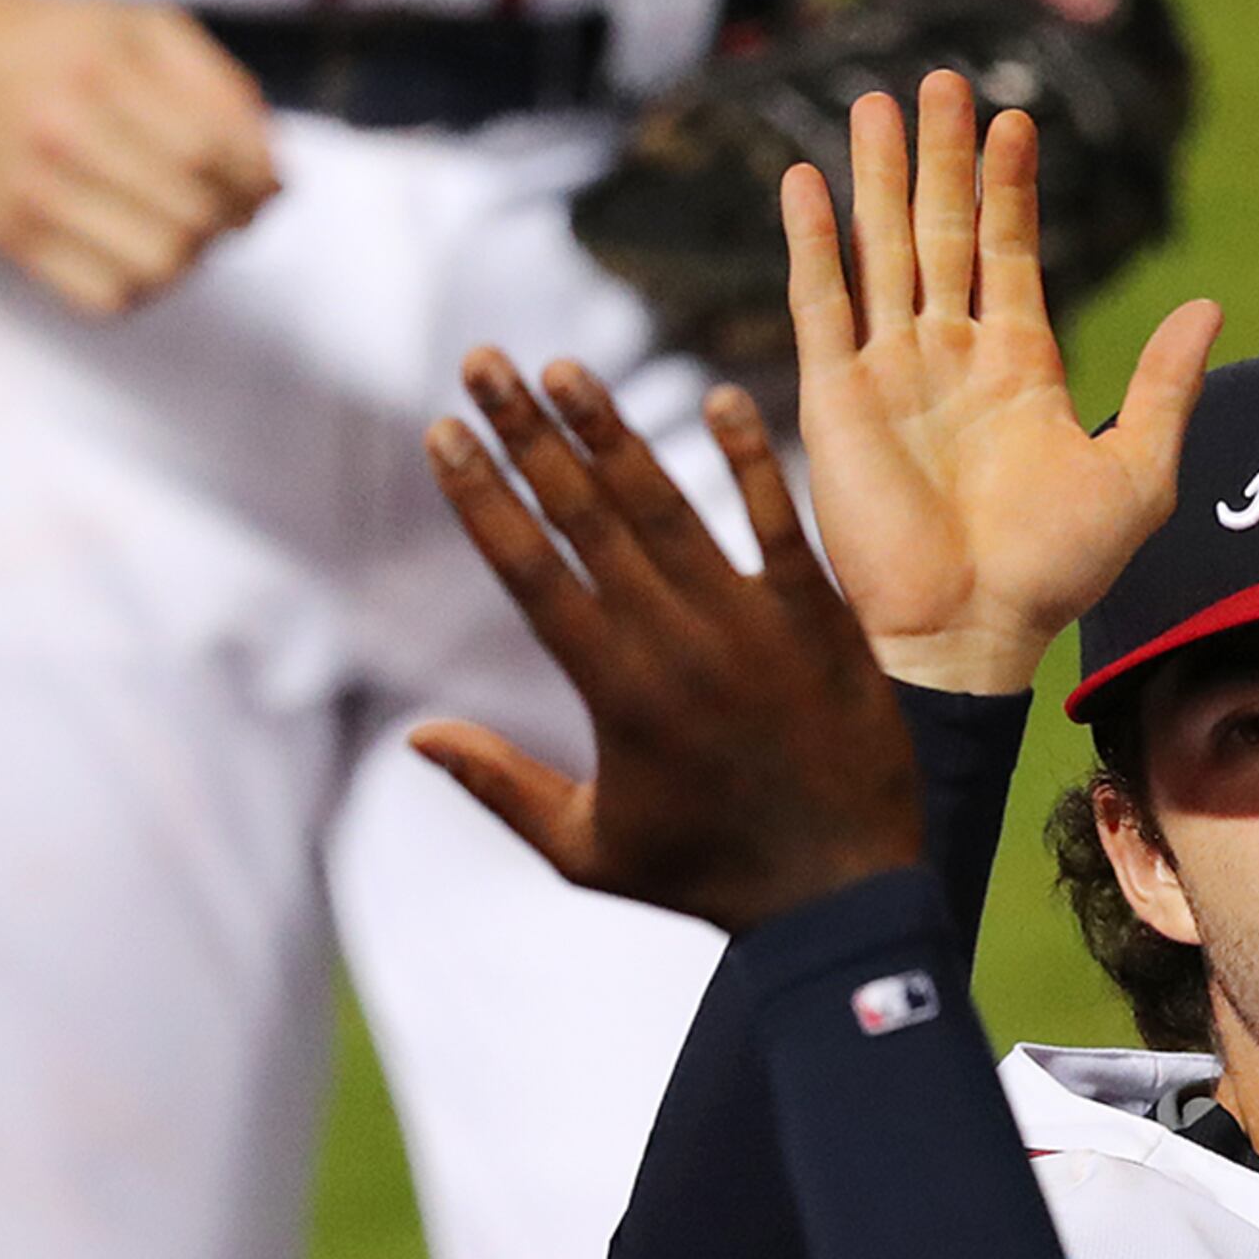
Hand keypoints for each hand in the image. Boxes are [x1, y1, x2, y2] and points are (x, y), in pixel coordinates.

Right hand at [0, 0, 276, 318]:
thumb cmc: (64, 45)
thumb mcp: (143, 33)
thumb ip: (218, 90)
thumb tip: (274, 174)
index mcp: (99, 71)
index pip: (208, 153)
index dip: (257, 181)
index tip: (268, 185)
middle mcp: (61, 132)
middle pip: (190, 216)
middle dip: (232, 221)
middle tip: (232, 208)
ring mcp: (32, 191)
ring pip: (157, 266)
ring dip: (194, 256)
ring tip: (188, 226)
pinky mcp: (13, 239)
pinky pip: (108, 297)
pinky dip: (146, 284)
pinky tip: (142, 248)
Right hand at [412, 354, 922, 932]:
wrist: (843, 899)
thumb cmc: (709, 879)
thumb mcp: (587, 853)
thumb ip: (500, 788)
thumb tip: (414, 737)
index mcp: (612, 693)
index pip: (529, 572)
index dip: (481, 496)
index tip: (441, 432)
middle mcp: (673, 644)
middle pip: (584, 518)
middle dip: (526, 433)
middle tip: (483, 359)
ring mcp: (749, 624)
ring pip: (667, 506)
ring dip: (611, 430)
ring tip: (564, 367)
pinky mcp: (820, 617)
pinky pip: (779, 523)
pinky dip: (749, 462)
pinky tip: (717, 396)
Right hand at [788, 73, 1219, 694]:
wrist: (973, 634)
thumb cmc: (1055, 574)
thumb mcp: (1136, 473)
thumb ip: (1166, 387)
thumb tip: (1209, 306)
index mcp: (1017, 367)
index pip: (1008, 251)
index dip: (1008, 187)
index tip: (1013, 119)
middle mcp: (948, 359)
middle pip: (940, 233)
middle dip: (941, 159)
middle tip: (942, 83)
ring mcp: (889, 375)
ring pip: (881, 252)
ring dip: (877, 178)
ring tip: (878, 104)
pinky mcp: (836, 402)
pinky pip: (820, 306)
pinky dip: (812, 243)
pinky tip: (806, 182)